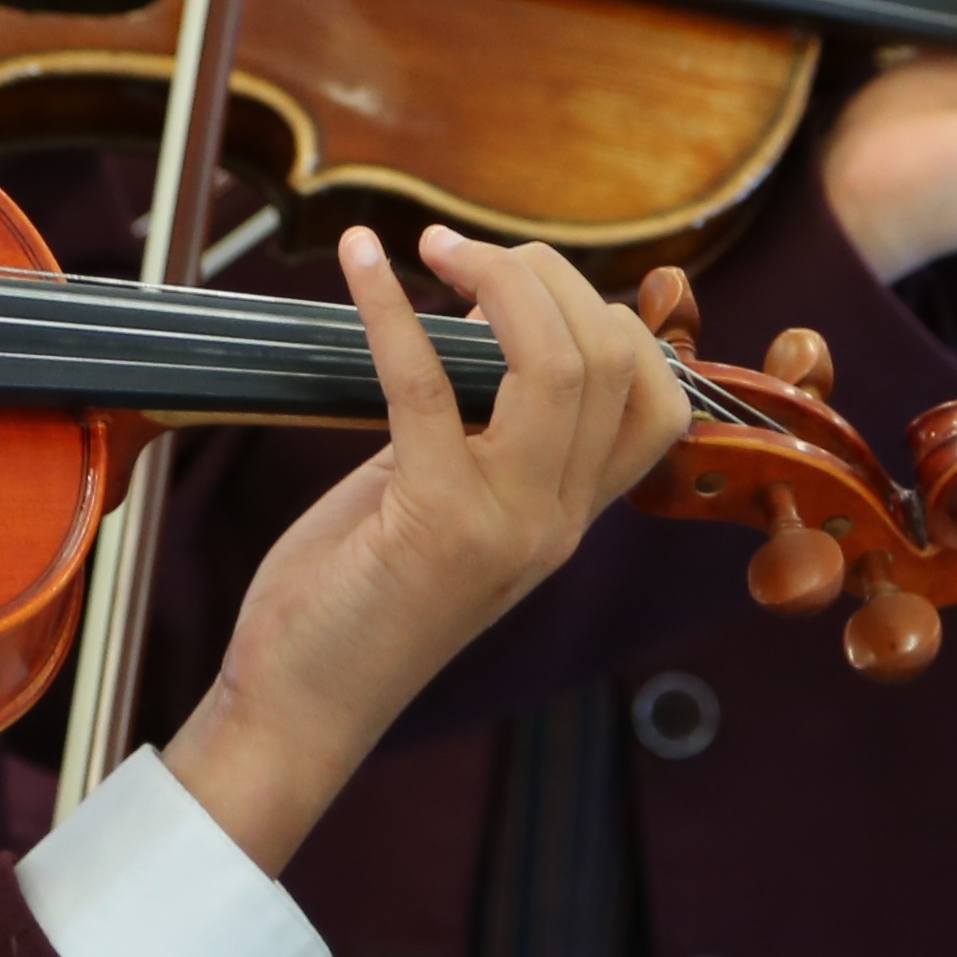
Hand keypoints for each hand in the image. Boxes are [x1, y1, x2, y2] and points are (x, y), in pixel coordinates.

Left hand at [160, 224, 685, 872]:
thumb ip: (475, 428)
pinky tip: (358, 261)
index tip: (526, 287)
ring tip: (432, 248)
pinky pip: (426, 382)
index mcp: (569, 515)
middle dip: (545, 275)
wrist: (300, 708)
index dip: (610, 318)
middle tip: (463, 255)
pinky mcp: (434, 519)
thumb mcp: (438, 503)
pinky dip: (389, 305)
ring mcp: (507, 523)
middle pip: (612, 357)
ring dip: (495, 278)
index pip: (657, 399)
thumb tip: (479, 322)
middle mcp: (557, 519)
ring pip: (555, 362)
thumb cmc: (355, 599)